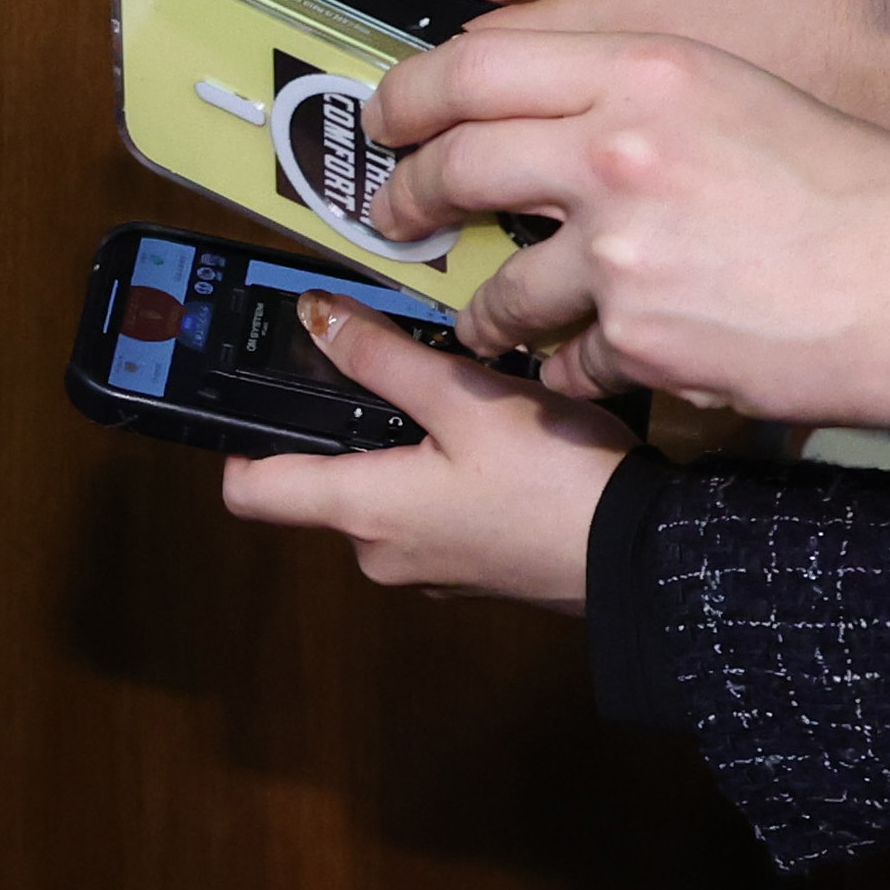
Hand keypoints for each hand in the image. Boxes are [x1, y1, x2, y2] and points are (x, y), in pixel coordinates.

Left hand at [214, 300, 634, 606]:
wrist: (651, 558)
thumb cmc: (555, 478)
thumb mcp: (465, 397)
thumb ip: (382, 358)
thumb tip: (313, 318)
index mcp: (360, 513)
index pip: (248, 491)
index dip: (238, 439)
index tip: (257, 392)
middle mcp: (378, 553)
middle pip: (320, 483)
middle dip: (341, 426)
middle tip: (377, 364)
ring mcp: (427, 569)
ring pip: (381, 496)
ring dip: (398, 447)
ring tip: (447, 395)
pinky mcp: (472, 571)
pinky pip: (429, 515)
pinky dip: (439, 476)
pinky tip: (489, 440)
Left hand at [367, 31, 889, 426]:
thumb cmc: (850, 178)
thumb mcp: (733, 79)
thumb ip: (620, 76)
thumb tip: (514, 91)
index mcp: (643, 66)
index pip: (473, 65)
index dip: (409, 97)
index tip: (388, 122)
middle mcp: (617, 146)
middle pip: (458, 166)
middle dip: (411, 199)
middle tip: (399, 216)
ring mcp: (622, 246)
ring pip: (497, 285)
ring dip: (482, 310)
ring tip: (487, 319)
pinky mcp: (638, 333)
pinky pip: (563, 358)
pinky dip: (570, 368)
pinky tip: (590, 363)